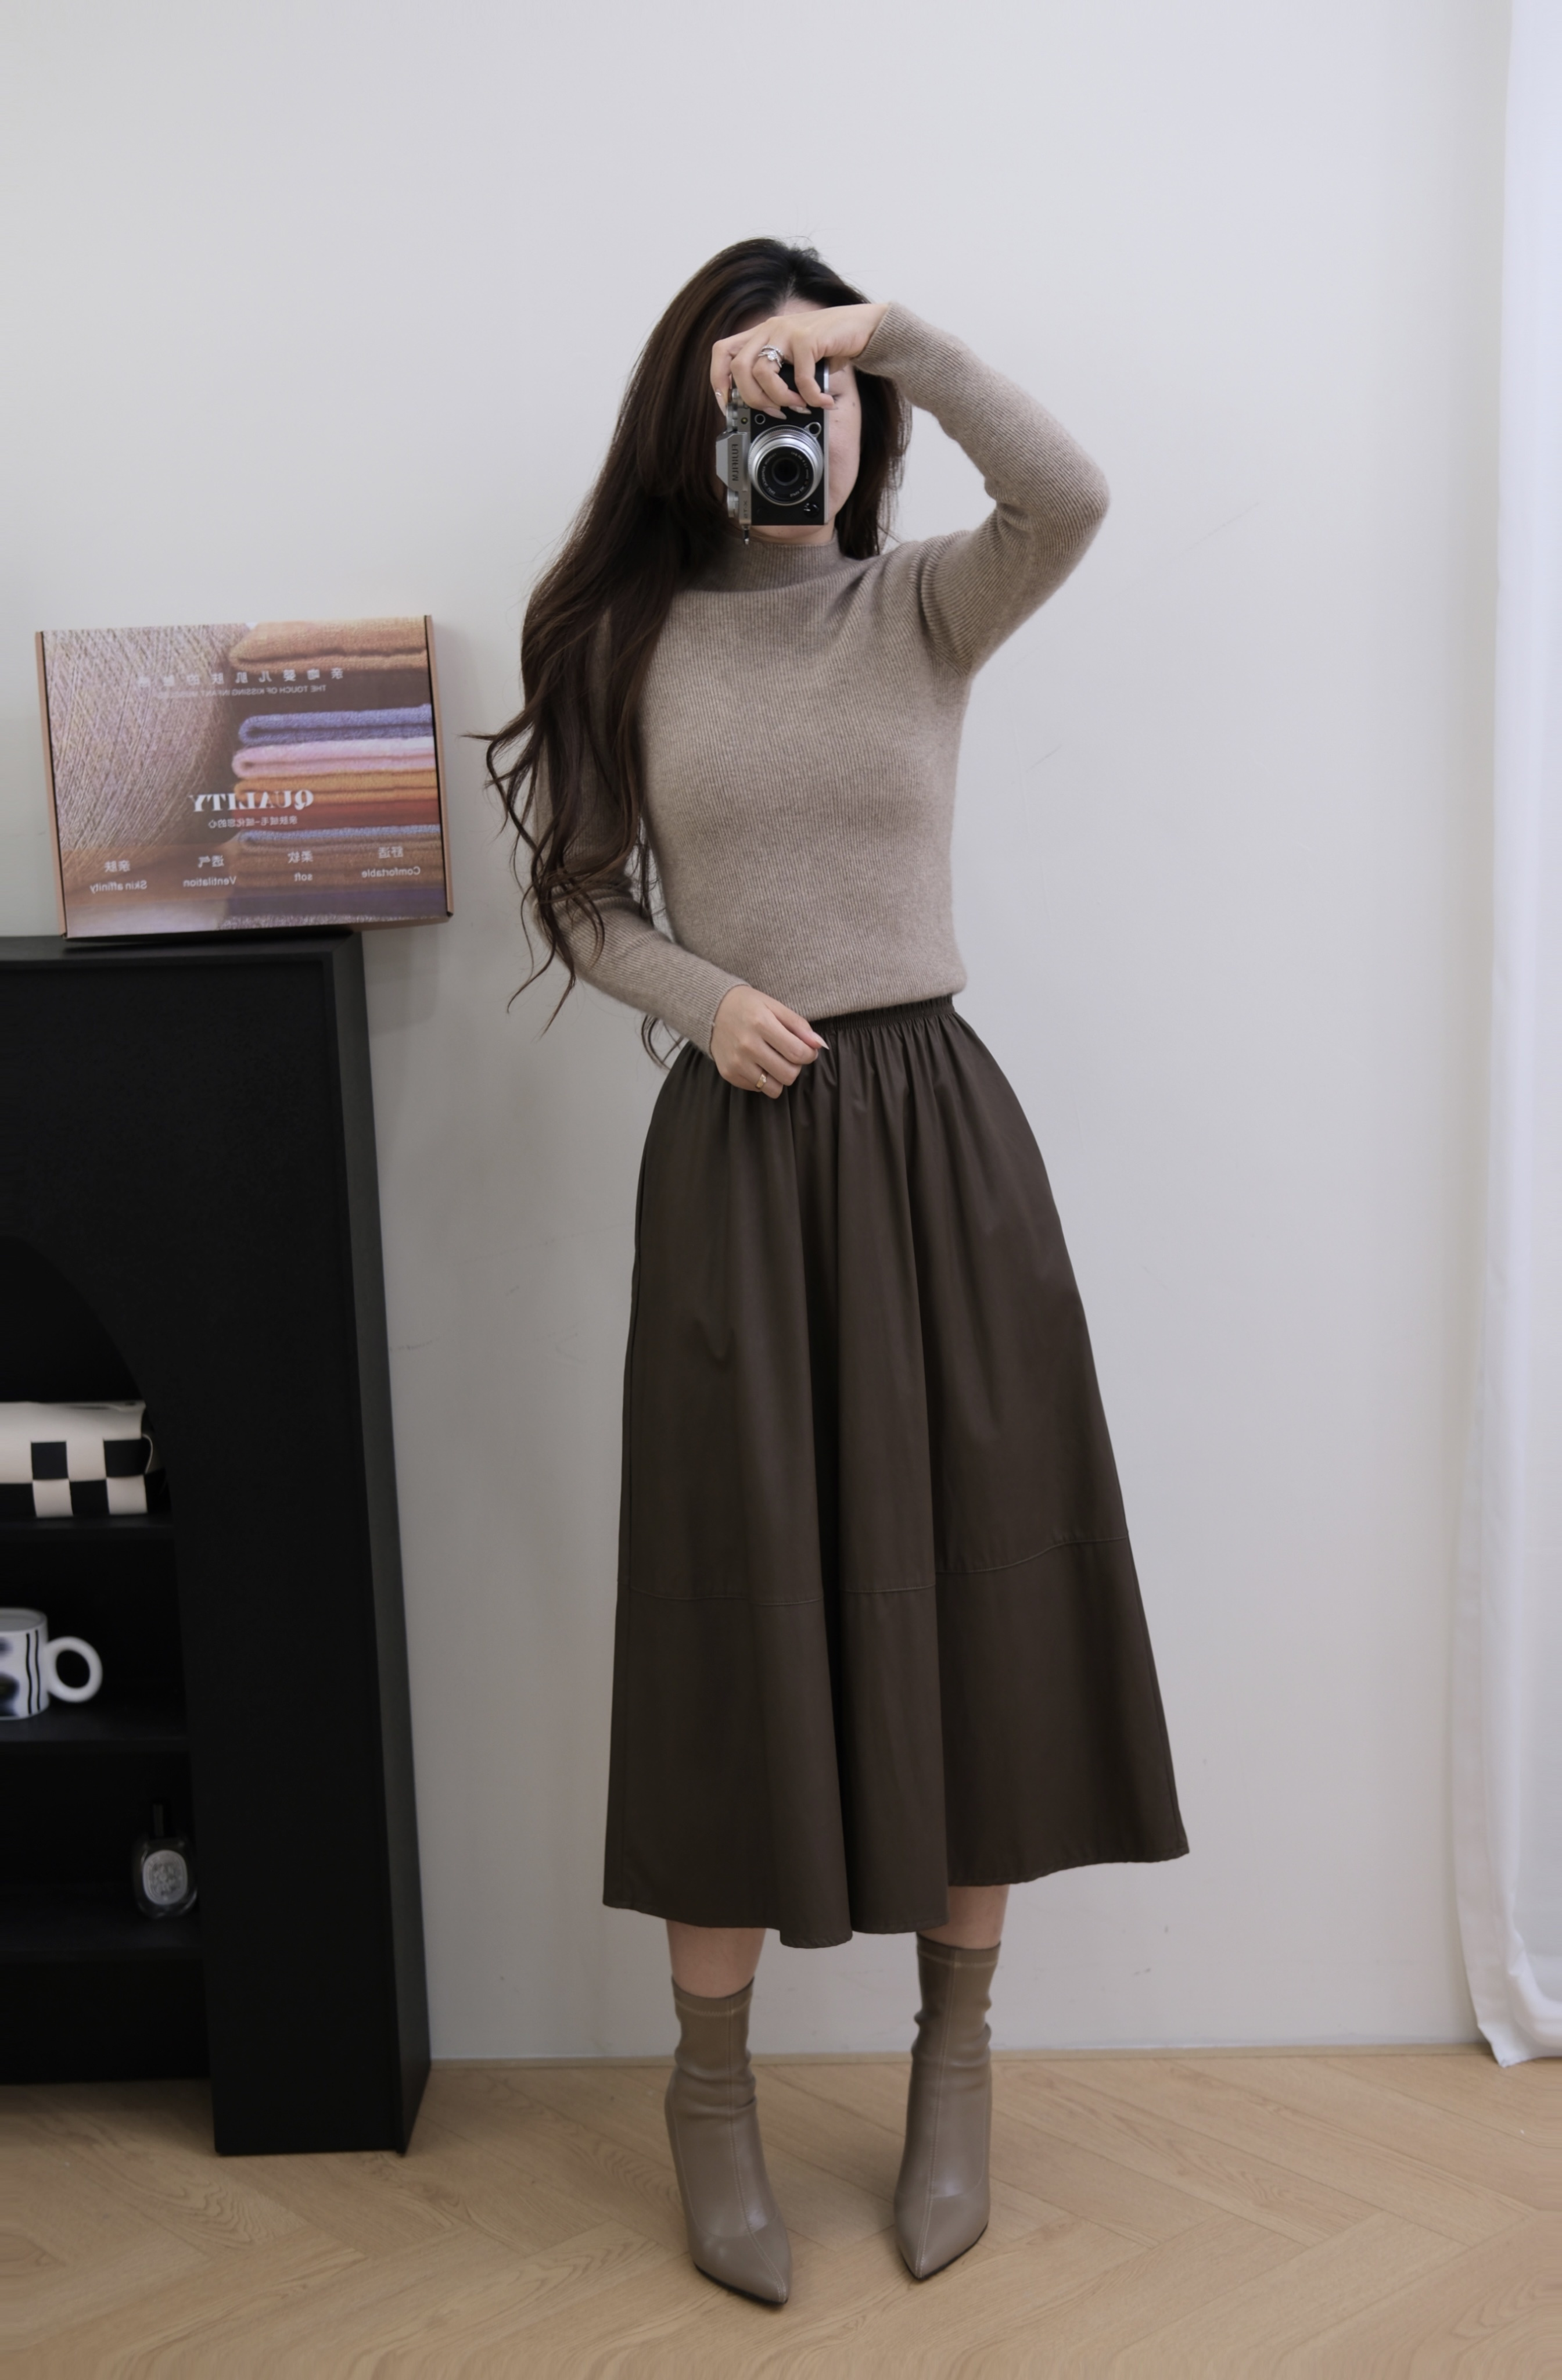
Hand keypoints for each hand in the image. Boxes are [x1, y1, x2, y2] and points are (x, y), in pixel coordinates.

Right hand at [710, 986, 825, 1097]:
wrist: (712, 1011)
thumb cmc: (749, 1007)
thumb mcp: (775, 1006)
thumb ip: (799, 1025)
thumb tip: (819, 1045)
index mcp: (761, 1024)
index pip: (797, 1052)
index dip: (809, 1055)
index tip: (807, 1050)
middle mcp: (747, 1045)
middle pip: (788, 1074)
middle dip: (796, 1067)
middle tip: (790, 1056)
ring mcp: (736, 1062)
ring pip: (774, 1088)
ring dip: (780, 1077)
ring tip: (775, 1062)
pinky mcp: (729, 1073)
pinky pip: (758, 1089)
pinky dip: (763, 1080)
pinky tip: (759, 1063)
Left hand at [711, 302, 888, 419]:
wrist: (861, 326)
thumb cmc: (828, 345)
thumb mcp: (795, 359)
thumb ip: (778, 375)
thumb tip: (769, 407)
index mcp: (762, 334)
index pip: (723, 353)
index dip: (719, 381)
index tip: (730, 406)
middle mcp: (769, 329)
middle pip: (739, 367)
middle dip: (753, 399)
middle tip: (774, 411)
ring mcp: (787, 331)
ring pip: (763, 372)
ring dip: (780, 398)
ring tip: (800, 406)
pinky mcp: (807, 337)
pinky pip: (800, 377)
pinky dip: (811, 396)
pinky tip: (823, 401)